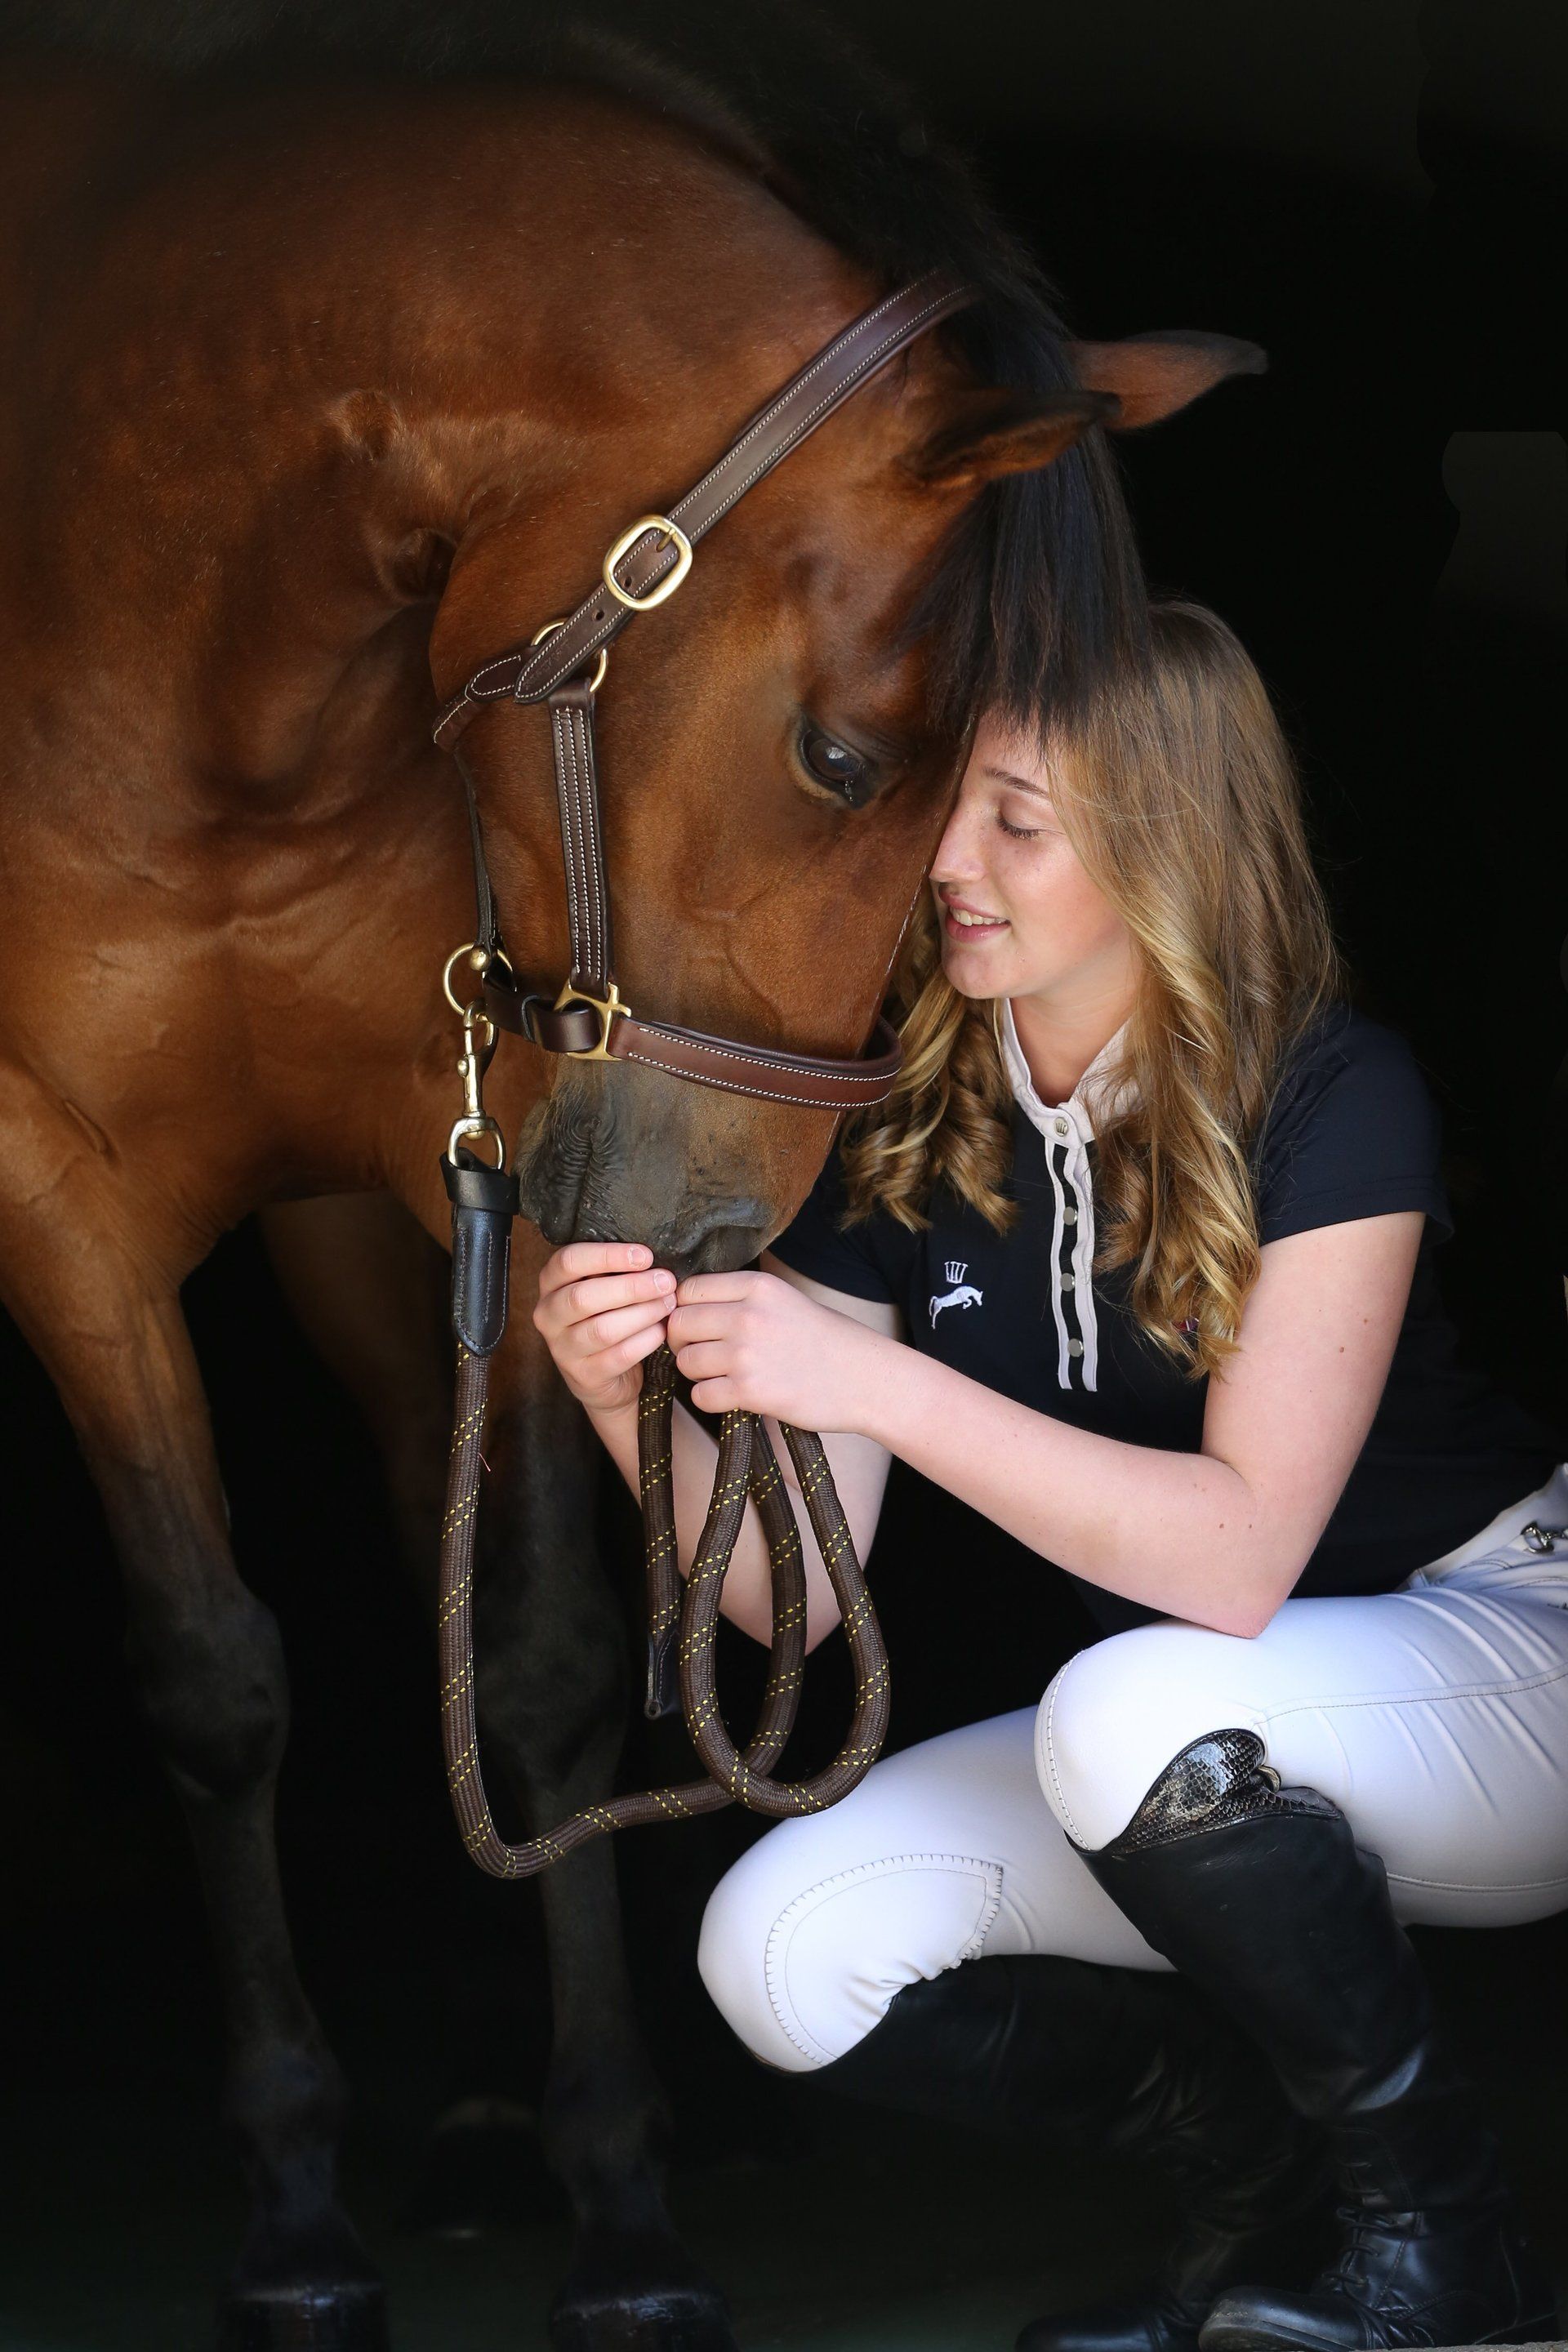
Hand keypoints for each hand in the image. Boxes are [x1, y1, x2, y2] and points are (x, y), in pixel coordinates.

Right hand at [533, 1242, 675, 1413]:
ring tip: (668, 1304)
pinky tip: (662, 1330)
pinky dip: (645, 1340)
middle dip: (631, 1287)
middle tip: (665, 1281)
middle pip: (583, 1297)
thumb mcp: (601, 1288)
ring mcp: (562, 1349)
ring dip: (642, 1314)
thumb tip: (650, 1255)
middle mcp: (547, 1315)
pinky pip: (618, 1356)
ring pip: (602, 1329)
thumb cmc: (606, 1316)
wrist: (605, 1375)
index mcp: (550, 1284)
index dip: (608, 1255)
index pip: (568, 1261)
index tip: (645, 1256)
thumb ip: (615, 1270)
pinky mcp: (583, 1375)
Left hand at [666, 1270, 886, 1428]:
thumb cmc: (824, 1340)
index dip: (683, 1310)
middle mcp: (748, 1315)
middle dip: (683, 1343)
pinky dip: (710, 1398)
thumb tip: (684, 1306)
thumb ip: (739, 1298)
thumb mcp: (784, 1299)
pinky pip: (701, 1395)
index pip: (689, 1290)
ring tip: (723, 1376)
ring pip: (686, 1361)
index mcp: (757, 1286)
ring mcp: (747, 1353)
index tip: (697, 1326)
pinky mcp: (751, 1391)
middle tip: (704, 1354)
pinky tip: (732, 1395)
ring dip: (698, 1373)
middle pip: (679, 1324)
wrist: (865, 1377)